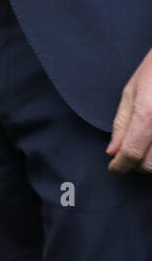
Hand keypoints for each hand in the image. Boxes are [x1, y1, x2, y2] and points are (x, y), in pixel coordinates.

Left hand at [107, 46, 151, 173]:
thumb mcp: (130, 93)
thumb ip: (121, 124)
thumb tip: (113, 151)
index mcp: (147, 115)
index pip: (131, 153)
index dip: (120, 165)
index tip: (115, 168)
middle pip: (150, 165)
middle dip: (135, 165)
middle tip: (127, 156)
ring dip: (151, 161)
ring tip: (144, 148)